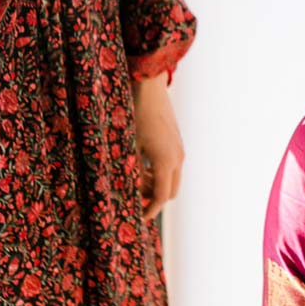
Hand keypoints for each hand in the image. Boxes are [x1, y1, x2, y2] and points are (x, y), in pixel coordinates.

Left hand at [132, 72, 184, 217]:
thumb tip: (124, 191)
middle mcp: (177, 158)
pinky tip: (142, 164)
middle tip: (134, 197)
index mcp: (165, 162)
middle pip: (170, 191)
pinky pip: (173, 165)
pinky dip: (160, 172)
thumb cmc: (134, 115)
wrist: (148, 87)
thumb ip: (129, 170)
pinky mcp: (177, 141)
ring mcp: (179, 149)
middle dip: (153, 198)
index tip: (138, 218)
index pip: (161, 197)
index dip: (150, 211)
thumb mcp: (127, 146)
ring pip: (172, 178)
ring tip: (135, 178)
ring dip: (156, 184)